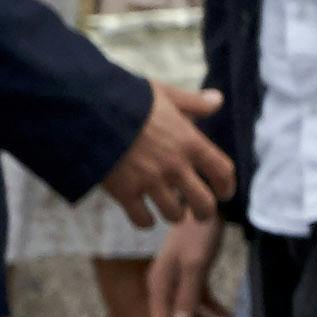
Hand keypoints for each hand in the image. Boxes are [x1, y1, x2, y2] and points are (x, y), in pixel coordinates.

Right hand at [99, 82, 235, 226]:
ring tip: (171, 212)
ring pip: (174, 214)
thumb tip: (218, 99)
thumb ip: (194, 103)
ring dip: (174, 215)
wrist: (88, 110)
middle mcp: (175, 166)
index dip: (227, 186)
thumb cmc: (128, 99)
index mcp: (190, 142)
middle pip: (204, 203)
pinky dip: (145, 220)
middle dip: (204, 212)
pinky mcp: (124, 192)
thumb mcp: (166, 95)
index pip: (223, 172)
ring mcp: (150, 181)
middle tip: (199, 214)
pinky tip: (143, 214)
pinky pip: (143, 219)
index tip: (224, 194)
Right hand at [145, 214, 233, 316]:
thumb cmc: (198, 233)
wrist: (208, 207)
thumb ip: (187, 297)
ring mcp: (179, 280)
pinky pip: (201, 299)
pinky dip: (215, 309)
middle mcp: (165, 285)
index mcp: (158, 285)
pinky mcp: (194, 274)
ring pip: (191, 311)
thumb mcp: (195, 265)